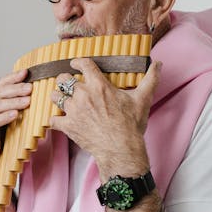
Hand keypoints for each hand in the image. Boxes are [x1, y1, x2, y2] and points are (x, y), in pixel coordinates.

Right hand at [0, 69, 31, 164]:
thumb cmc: (4, 135)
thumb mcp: (13, 115)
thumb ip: (18, 103)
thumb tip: (35, 90)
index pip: (1, 84)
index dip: (13, 78)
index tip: (26, 73)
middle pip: (0, 93)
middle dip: (16, 89)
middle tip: (30, 88)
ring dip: (13, 102)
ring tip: (27, 101)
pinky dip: (4, 117)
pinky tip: (15, 115)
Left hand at [49, 58, 161, 175]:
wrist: (121, 149)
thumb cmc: (131, 126)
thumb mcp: (143, 99)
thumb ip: (150, 79)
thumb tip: (158, 64)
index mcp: (99, 86)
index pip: (84, 65)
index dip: (77, 62)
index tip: (74, 63)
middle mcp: (83, 95)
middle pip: (64, 79)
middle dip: (64, 79)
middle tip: (67, 84)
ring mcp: (74, 110)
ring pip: (55, 96)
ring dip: (57, 96)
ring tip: (61, 99)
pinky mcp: (68, 126)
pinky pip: (53, 119)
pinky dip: (55, 119)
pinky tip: (59, 119)